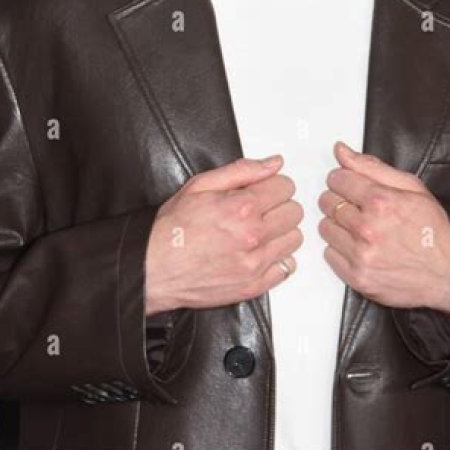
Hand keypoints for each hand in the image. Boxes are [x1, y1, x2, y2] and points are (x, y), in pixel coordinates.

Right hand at [145, 155, 303, 313]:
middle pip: (295, 212)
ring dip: (280, 232)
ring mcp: (255, 264)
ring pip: (294, 239)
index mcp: (242, 208)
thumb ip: (242, 170)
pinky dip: (277, 259)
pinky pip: (286, 268)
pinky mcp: (253, 286)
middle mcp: (253, 236)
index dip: (274, 185)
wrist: (154, 267)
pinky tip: (258, 253)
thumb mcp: (200, 185)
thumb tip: (273, 163)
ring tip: (259, 231)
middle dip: (279, 206)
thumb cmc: (173, 228)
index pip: (286, 187)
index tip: (264, 190)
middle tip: (259, 210)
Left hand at [317, 141, 449, 314]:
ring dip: (339, 225)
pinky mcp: (357, 277)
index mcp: (381, 202)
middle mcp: (367, 229)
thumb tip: (342, 151)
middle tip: (358, 207)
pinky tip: (360, 246)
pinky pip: (329, 254)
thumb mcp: (412, 187)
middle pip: (327, 202)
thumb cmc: (434, 232)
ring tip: (361, 228)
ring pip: (325, 228)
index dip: (343, 179)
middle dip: (339, 200)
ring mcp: (361, 255)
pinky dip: (340, 249)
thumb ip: (372, 167)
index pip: (337, 179)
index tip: (350, 184)